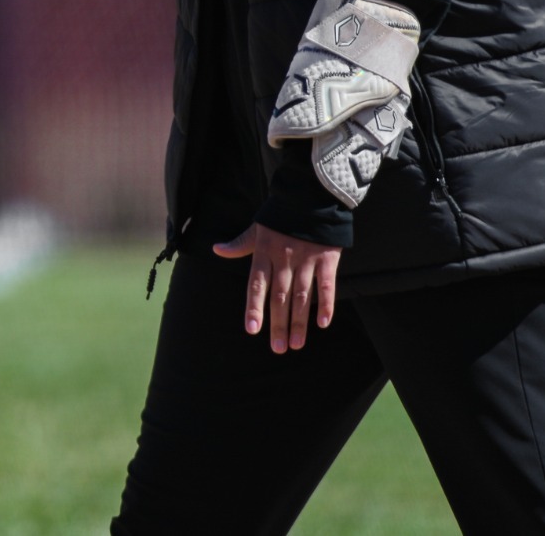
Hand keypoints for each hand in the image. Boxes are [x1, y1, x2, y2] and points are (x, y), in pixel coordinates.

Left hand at [212, 224, 339, 353]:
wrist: (310, 196)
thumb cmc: (281, 216)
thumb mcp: (257, 228)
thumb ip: (239, 244)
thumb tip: (216, 249)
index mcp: (265, 252)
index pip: (256, 285)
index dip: (254, 307)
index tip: (252, 329)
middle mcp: (284, 259)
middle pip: (280, 297)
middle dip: (278, 324)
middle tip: (278, 349)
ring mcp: (307, 260)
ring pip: (302, 296)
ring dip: (299, 322)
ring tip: (295, 344)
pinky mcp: (327, 259)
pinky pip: (326, 286)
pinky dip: (325, 305)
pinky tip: (322, 324)